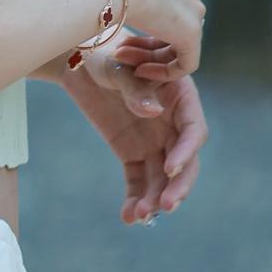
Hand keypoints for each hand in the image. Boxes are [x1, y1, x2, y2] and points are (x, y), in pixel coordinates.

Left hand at [57, 35, 208, 223]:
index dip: (185, 151)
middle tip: (165, 206)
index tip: (169, 169)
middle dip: (177, 186)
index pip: (193, 129)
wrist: (79, 60)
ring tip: (140, 216)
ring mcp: (154, 140)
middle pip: (184, 160)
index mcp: (180, 97)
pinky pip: (139, 180)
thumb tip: (154, 112)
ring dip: (154, 199)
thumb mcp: (118, 67)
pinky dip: (135, 198)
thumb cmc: (105, 54)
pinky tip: (129, 217)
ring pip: (161, 177)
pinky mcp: (133, 152)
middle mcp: (172, 122)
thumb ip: (136, 88)